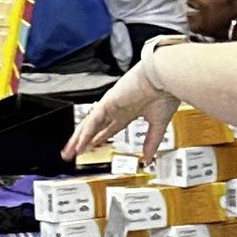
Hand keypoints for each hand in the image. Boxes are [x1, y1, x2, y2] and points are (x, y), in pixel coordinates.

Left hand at [63, 59, 179, 162]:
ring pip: (89, 124)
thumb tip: (148, 158)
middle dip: (84, 141)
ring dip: (78, 139)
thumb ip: (151, 142)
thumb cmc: (166, 92)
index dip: (99, 138)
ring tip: (69, 152)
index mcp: (129, 111)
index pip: (109, 128)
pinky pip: (93, 120)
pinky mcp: (109, 102)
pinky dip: (85, 133)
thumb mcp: (158, 124)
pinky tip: (79, 144)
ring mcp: (111, 105)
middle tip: (74, 152)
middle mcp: (118, 108)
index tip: (92, 146)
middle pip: (94, 128)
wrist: (167, 78)